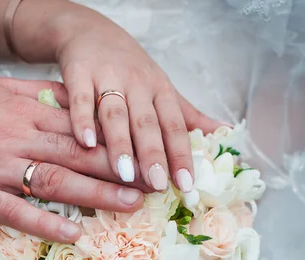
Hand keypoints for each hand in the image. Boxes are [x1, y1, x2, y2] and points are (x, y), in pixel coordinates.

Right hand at [0, 78, 144, 242]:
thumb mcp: (1, 92)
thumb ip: (40, 95)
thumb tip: (77, 98)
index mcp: (27, 114)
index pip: (81, 128)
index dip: (117, 141)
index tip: (146, 152)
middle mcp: (18, 140)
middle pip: (77, 154)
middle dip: (119, 168)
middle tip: (155, 181)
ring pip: (55, 181)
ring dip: (96, 194)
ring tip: (130, 204)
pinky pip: (16, 212)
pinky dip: (46, 222)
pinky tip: (74, 233)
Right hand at [54, 11, 224, 192]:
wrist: (89, 31)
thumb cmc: (130, 67)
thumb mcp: (162, 87)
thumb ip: (188, 115)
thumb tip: (225, 133)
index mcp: (160, 90)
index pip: (174, 126)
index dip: (181, 155)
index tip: (186, 184)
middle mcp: (137, 84)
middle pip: (146, 123)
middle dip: (153, 154)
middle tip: (156, 184)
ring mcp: (107, 78)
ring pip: (115, 115)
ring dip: (120, 144)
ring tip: (124, 173)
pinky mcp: (79, 74)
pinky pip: (81, 99)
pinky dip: (82, 120)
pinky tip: (85, 141)